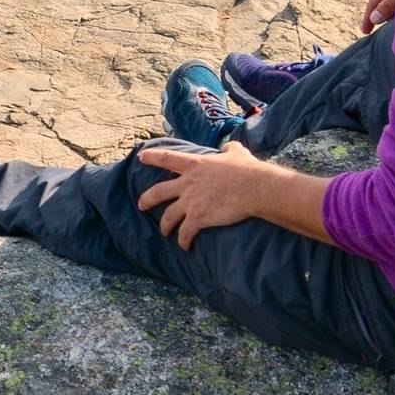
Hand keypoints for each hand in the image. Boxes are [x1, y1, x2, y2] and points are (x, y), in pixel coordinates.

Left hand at [131, 141, 307, 247]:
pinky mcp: (197, 218)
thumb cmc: (246, 170)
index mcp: (194, 164)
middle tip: (141, 205)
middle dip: (147, 199)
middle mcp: (187, 183)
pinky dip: (183, 240)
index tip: (141, 158)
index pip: (167, 158)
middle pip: (158, 192)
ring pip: (169, 216)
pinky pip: (185, 233)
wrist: (253, 188)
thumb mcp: (236, 152)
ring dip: (165, 225)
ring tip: (164, 231)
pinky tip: (184, 246)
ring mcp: (190, 201)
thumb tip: (228, 148)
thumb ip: (228, 149)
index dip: (152, 158)